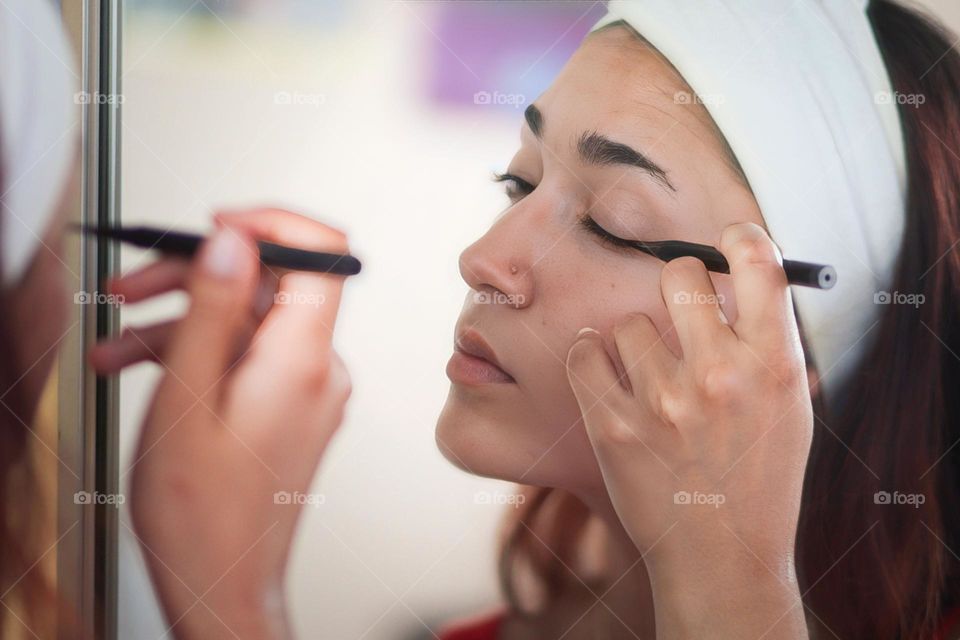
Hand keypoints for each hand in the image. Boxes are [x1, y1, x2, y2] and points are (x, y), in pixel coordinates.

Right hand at [105, 210, 352, 638]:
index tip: (215, 228)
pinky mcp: (290, 406)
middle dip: (196, 277)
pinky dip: (199, 355)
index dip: (269, 225)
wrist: (224, 583)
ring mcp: (307, 389)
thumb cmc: (203, 515)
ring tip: (117, 341)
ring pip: (247, 323)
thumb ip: (214, 310)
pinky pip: (248, 358)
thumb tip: (235, 241)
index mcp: (304, 360)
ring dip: (181, 321)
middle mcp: (319, 369)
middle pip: (268, 285)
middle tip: (133, 285)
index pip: (322, 252)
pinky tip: (142, 367)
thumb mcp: (189, 398)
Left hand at [565, 222, 812, 637]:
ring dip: (634, 340)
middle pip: (681, 274)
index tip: (726, 237)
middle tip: (676, 305)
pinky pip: (584, 354)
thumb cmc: (758, 477)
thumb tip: (734, 276)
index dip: (740, 237)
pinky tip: (603, 370)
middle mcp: (720, 375)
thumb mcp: (788, 408)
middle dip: (676, 282)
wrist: (720, 556)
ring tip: (648, 377)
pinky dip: (590, 357)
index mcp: (775, 366)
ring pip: (628, 321)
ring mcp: (663, 401)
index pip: (759, 263)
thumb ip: (765, 342)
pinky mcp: (613, 425)